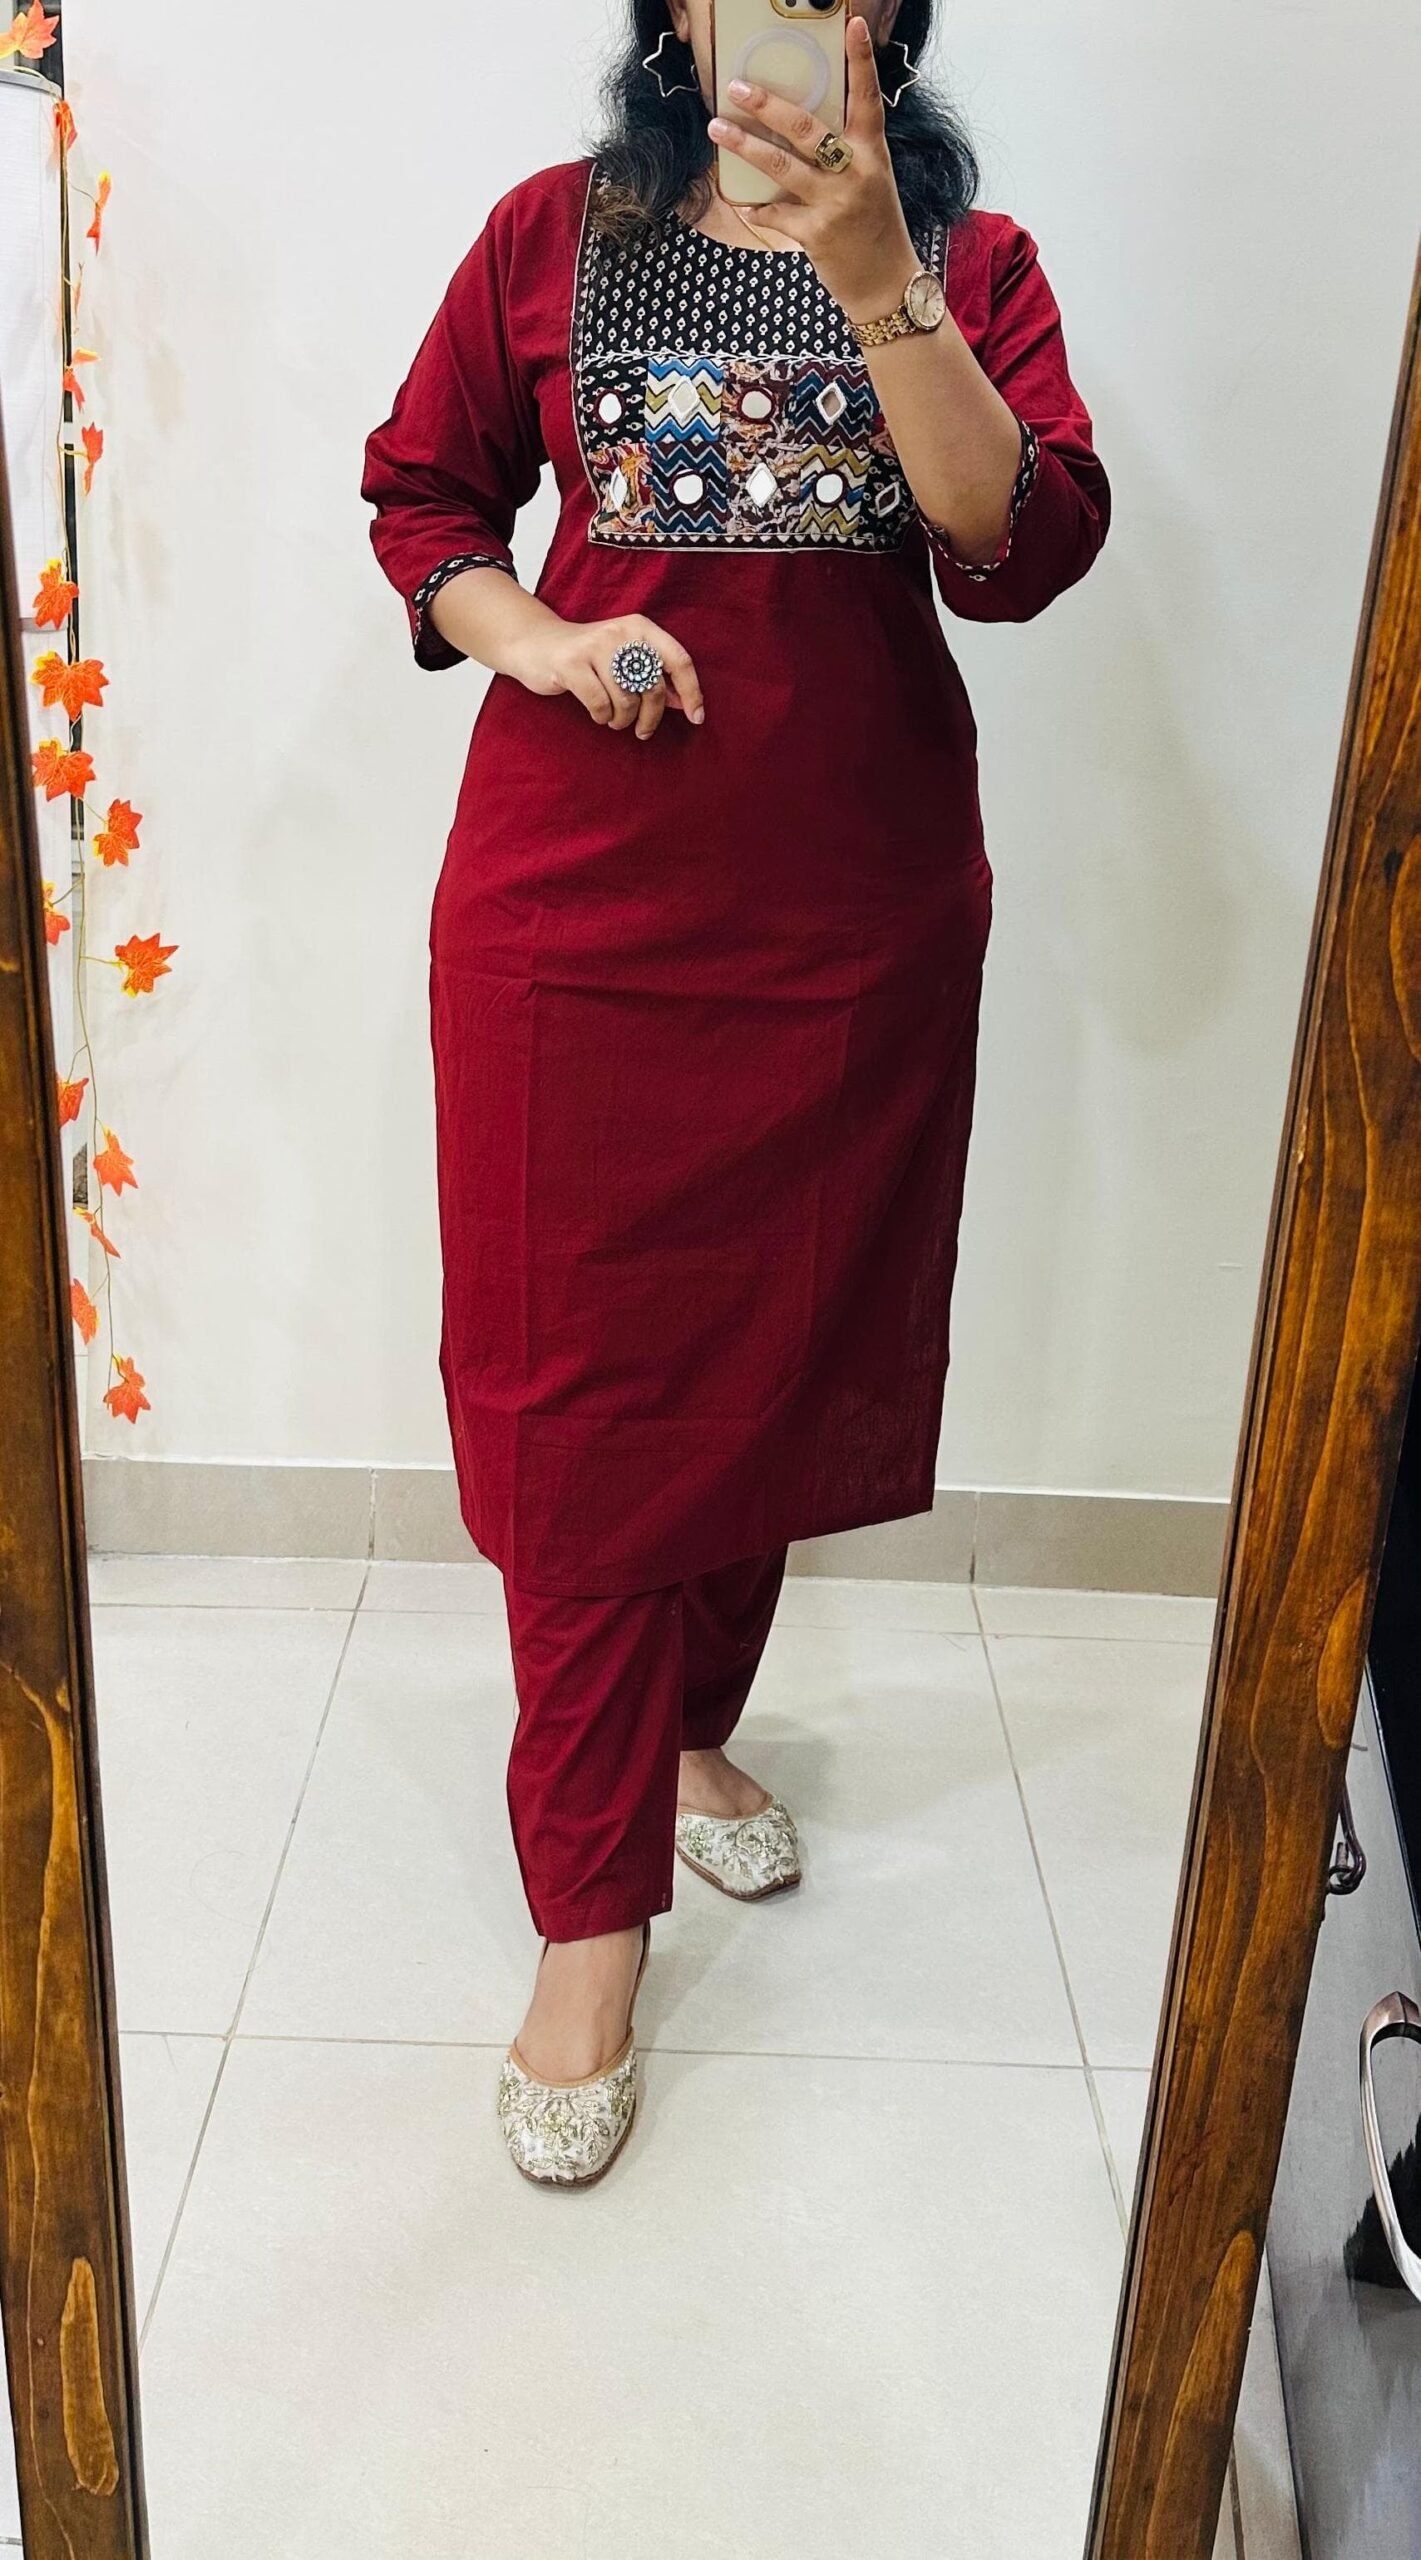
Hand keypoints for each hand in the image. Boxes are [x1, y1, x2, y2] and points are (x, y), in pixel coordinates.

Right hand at [510, 612, 705, 739]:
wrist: (536, 645)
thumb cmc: (588, 659)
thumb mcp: (625, 661)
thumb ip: (654, 678)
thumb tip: (685, 703)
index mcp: (640, 628)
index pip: (678, 660)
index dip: (691, 692)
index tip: (696, 717)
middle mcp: (621, 632)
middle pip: (653, 686)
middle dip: (650, 717)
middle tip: (641, 730)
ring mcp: (595, 646)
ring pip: (626, 700)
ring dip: (621, 719)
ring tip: (612, 718)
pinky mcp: (571, 663)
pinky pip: (600, 704)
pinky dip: (602, 717)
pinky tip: (597, 714)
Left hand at [709, 11, 918, 322]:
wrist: (887, 286)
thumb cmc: (876, 230)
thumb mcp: (871, 182)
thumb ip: (845, 154)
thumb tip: (800, 129)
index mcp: (872, 153)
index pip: (867, 99)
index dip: (862, 61)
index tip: (854, 25)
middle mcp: (855, 172)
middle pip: (806, 127)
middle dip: (768, 105)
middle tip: (737, 87)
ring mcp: (835, 203)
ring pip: (781, 165)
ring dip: (745, 145)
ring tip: (717, 129)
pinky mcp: (817, 233)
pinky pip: (776, 213)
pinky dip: (757, 208)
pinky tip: (742, 203)